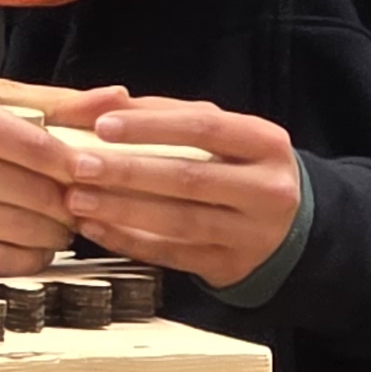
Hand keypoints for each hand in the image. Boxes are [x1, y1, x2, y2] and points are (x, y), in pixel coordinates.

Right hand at [0, 81, 126, 274]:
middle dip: (67, 202)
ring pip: (21, 232)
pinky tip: (27, 243)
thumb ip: (58, 104)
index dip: (74, 163)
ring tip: (51, 220)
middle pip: (33, 194)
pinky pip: (1, 263)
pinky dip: (28, 257)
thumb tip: (118, 99)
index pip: (33, 144)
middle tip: (75, 201)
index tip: (97, 172)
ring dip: (52, 232)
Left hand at [57, 97, 301, 292]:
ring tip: (78, 200)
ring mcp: (250, 234)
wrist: (292, 227)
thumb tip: (102, 105)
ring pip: (178, 222)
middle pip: (189, 178)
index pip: (205, 127)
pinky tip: (96, 229)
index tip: (103, 126)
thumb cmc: (242, 167)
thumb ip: (163, 114)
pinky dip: (130, 241)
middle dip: (127, 172)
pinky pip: (172, 255)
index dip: (151, 127)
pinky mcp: (229, 267)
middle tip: (79, 166)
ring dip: (121, 211)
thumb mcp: (220, 132)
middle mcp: (266, 189)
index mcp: (264, 143)